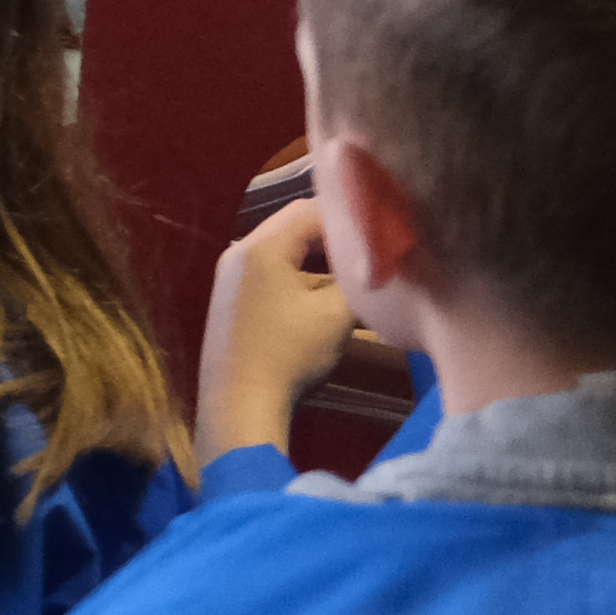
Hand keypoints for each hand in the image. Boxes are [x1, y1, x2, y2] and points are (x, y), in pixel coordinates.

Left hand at [197, 194, 357, 453]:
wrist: (240, 405)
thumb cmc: (289, 353)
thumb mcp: (336, 313)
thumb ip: (360, 279)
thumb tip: (381, 263)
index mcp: (261, 246)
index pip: (311, 209)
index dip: (351, 219)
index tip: (383, 236)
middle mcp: (239, 252)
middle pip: (296, 227)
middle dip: (338, 240)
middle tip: (374, 256)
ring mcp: (232, 276)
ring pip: (287, 251)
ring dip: (322, 261)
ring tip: (358, 278)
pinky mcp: (235, 299)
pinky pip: (275, 272)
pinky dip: (304, 277)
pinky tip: (329, 297)